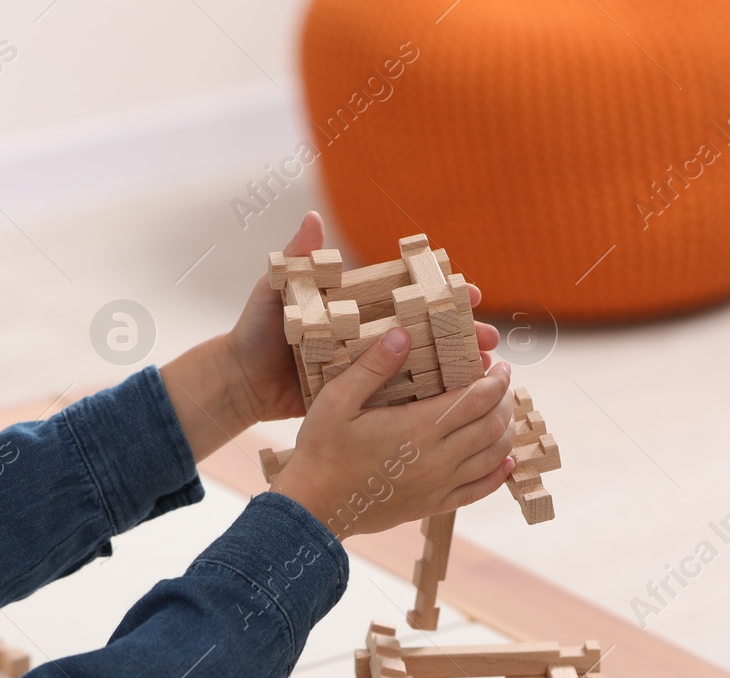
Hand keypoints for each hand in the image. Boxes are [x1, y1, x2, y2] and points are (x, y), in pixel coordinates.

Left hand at [224, 211, 501, 424]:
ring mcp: (366, 367)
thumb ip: (296, 261)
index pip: (408, 294)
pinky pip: (401, 398)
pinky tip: (458, 405)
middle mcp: (367, 335)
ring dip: (455, 368)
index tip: (470, 293)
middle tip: (490, 340)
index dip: (441, 293)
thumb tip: (311, 219)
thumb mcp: (275, 292)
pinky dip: (430, 400)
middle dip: (461, 334)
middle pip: (425, 330)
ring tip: (484, 373)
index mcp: (356, 306)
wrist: (239, 382)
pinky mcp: (360, 397)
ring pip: (421, 365)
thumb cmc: (256, 332)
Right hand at [269, 329, 516, 538]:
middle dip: (505, 401)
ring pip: (493, 457)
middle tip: (502, 386)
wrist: (314, 506)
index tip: (501, 367)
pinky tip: (504, 461)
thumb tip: (402, 333)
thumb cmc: (322, 450)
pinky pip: (479, 490)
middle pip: (492, 426)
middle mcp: (437, 458)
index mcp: (418, 427)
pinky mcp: (433, 505)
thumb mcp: (337, 399)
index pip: (477, 400)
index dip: (497, 381)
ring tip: (504, 415)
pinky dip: (498, 474)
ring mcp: (438, 485)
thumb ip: (373, 366)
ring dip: (506, 432)